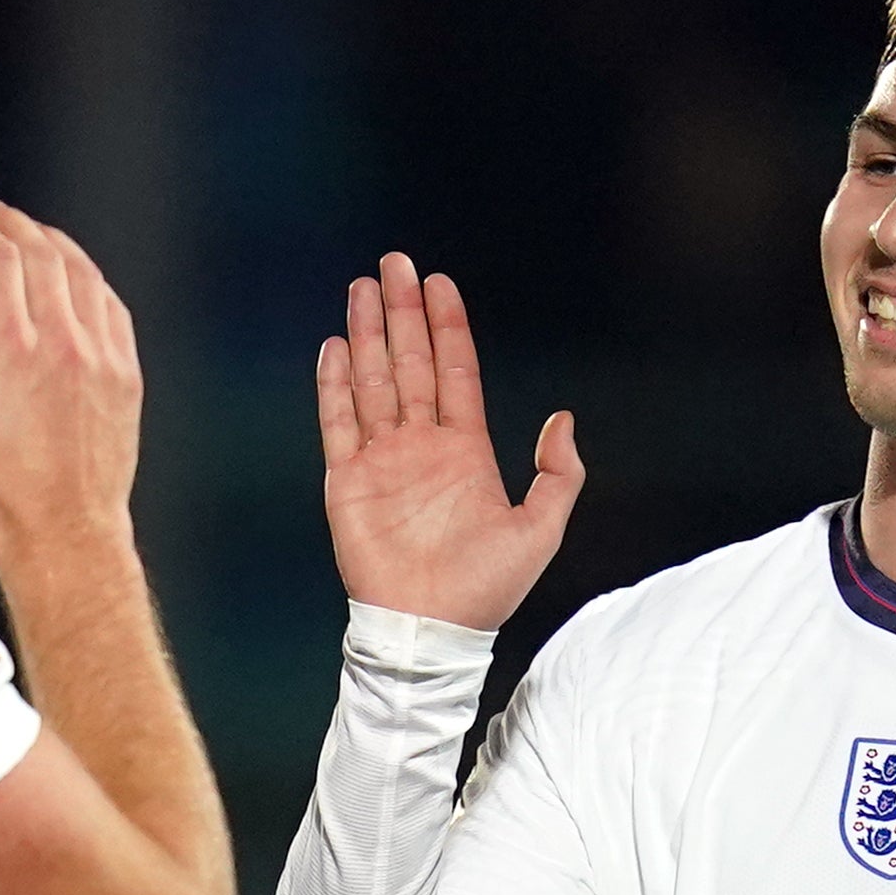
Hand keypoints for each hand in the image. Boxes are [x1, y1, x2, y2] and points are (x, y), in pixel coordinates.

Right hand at [0, 199, 144, 566]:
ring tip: (32, 233)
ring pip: (82, 271)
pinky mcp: (126, 373)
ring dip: (54, 242)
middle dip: (12, 225)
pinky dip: (90, 279)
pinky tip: (77, 277)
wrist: (63, 529)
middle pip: (41, 253)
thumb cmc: (1, 485)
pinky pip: (112, 304)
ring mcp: (100, 355)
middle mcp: (62, 341)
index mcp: (11, 346)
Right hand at [316, 253, 582, 632]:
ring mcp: (382, 461)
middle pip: (410, 363)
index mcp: (465, 451)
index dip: (447, 326)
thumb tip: (562, 419)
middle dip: (402, 312)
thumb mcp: (541, 529)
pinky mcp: (347, 483)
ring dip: (366, 335)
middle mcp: (421, 446)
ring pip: (372, 382)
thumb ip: (558, 475)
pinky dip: (333, 386)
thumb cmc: (485, 589)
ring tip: (361, 289)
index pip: (455, 371)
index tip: (440, 283)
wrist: (430, 631)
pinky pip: (338, 423)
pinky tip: (333, 347)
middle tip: (395, 263)